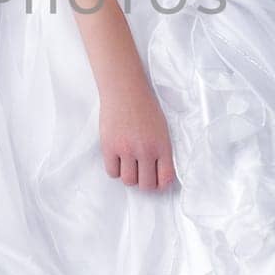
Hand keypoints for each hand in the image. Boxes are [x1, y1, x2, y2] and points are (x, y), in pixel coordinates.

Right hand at [100, 76, 176, 191]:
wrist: (125, 89)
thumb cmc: (144, 106)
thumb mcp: (162, 129)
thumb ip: (162, 151)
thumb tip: (159, 173)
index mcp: (162, 146)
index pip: (165, 178)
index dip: (161, 184)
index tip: (157, 182)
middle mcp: (145, 150)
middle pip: (146, 185)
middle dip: (144, 182)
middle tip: (142, 174)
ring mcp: (126, 150)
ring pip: (128, 181)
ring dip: (129, 176)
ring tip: (129, 164)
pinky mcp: (109, 147)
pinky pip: (112, 172)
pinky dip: (115, 169)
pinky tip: (118, 159)